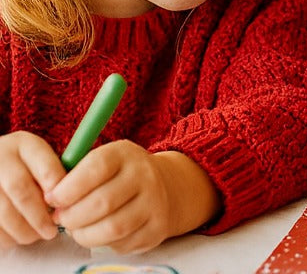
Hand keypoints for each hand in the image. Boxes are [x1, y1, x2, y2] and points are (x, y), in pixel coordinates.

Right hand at [0, 131, 63, 245]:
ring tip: (36, 236)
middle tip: (51, 231)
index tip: (66, 207)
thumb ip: (53, 173)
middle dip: (39, 216)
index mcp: (24, 144)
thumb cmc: (25, 164)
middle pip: (22, 191)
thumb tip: (71, 201)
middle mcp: (1, 158)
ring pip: (4, 212)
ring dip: (23, 230)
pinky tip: (17, 237)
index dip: (58, 192)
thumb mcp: (39, 158)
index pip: (46, 168)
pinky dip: (7, 237)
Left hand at [47, 143, 218, 252]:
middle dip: (72, 217)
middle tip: (61, 219)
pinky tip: (99, 233)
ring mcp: (155, 201)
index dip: (68, 188)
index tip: (52, 199)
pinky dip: (103, 243)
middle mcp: (145, 174)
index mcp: (125, 153)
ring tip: (76, 229)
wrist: (165, 186)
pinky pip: (122, 244)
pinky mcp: (157, 227)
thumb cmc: (119, 175)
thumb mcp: (103, 162)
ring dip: (84, 234)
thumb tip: (50, 200)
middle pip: (102, 202)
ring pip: (112, 228)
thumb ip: (77, 175)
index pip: (96, 168)